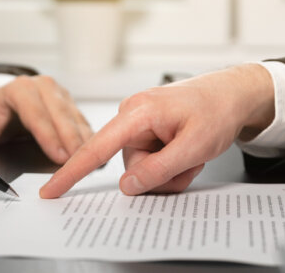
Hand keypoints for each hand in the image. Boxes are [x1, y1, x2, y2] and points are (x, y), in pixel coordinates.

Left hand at [0, 75, 91, 163]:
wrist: (8, 101)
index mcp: (20, 89)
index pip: (36, 114)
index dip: (49, 137)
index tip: (59, 157)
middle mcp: (44, 87)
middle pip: (61, 115)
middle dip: (71, 141)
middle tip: (79, 164)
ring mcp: (61, 94)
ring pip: (76, 118)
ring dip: (84, 141)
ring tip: (92, 163)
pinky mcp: (72, 104)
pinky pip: (83, 122)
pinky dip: (89, 139)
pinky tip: (94, 155)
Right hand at [40, 63, 274, 197]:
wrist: (234, 93)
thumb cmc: (217, 110)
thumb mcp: (193, 147)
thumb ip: (158, 169)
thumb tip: (126, 186)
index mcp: (137, 112)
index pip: (96, 148)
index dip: (71, 173)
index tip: (50, 191)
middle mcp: (132, 114)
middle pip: (130, 167)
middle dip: (161, 175)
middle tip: (190, 164)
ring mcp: (139, 122)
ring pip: (142, 167)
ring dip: (169, 170)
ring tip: (192, 153)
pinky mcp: (146, 128)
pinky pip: (150, 159)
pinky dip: (170, 162)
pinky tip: (186, 149)